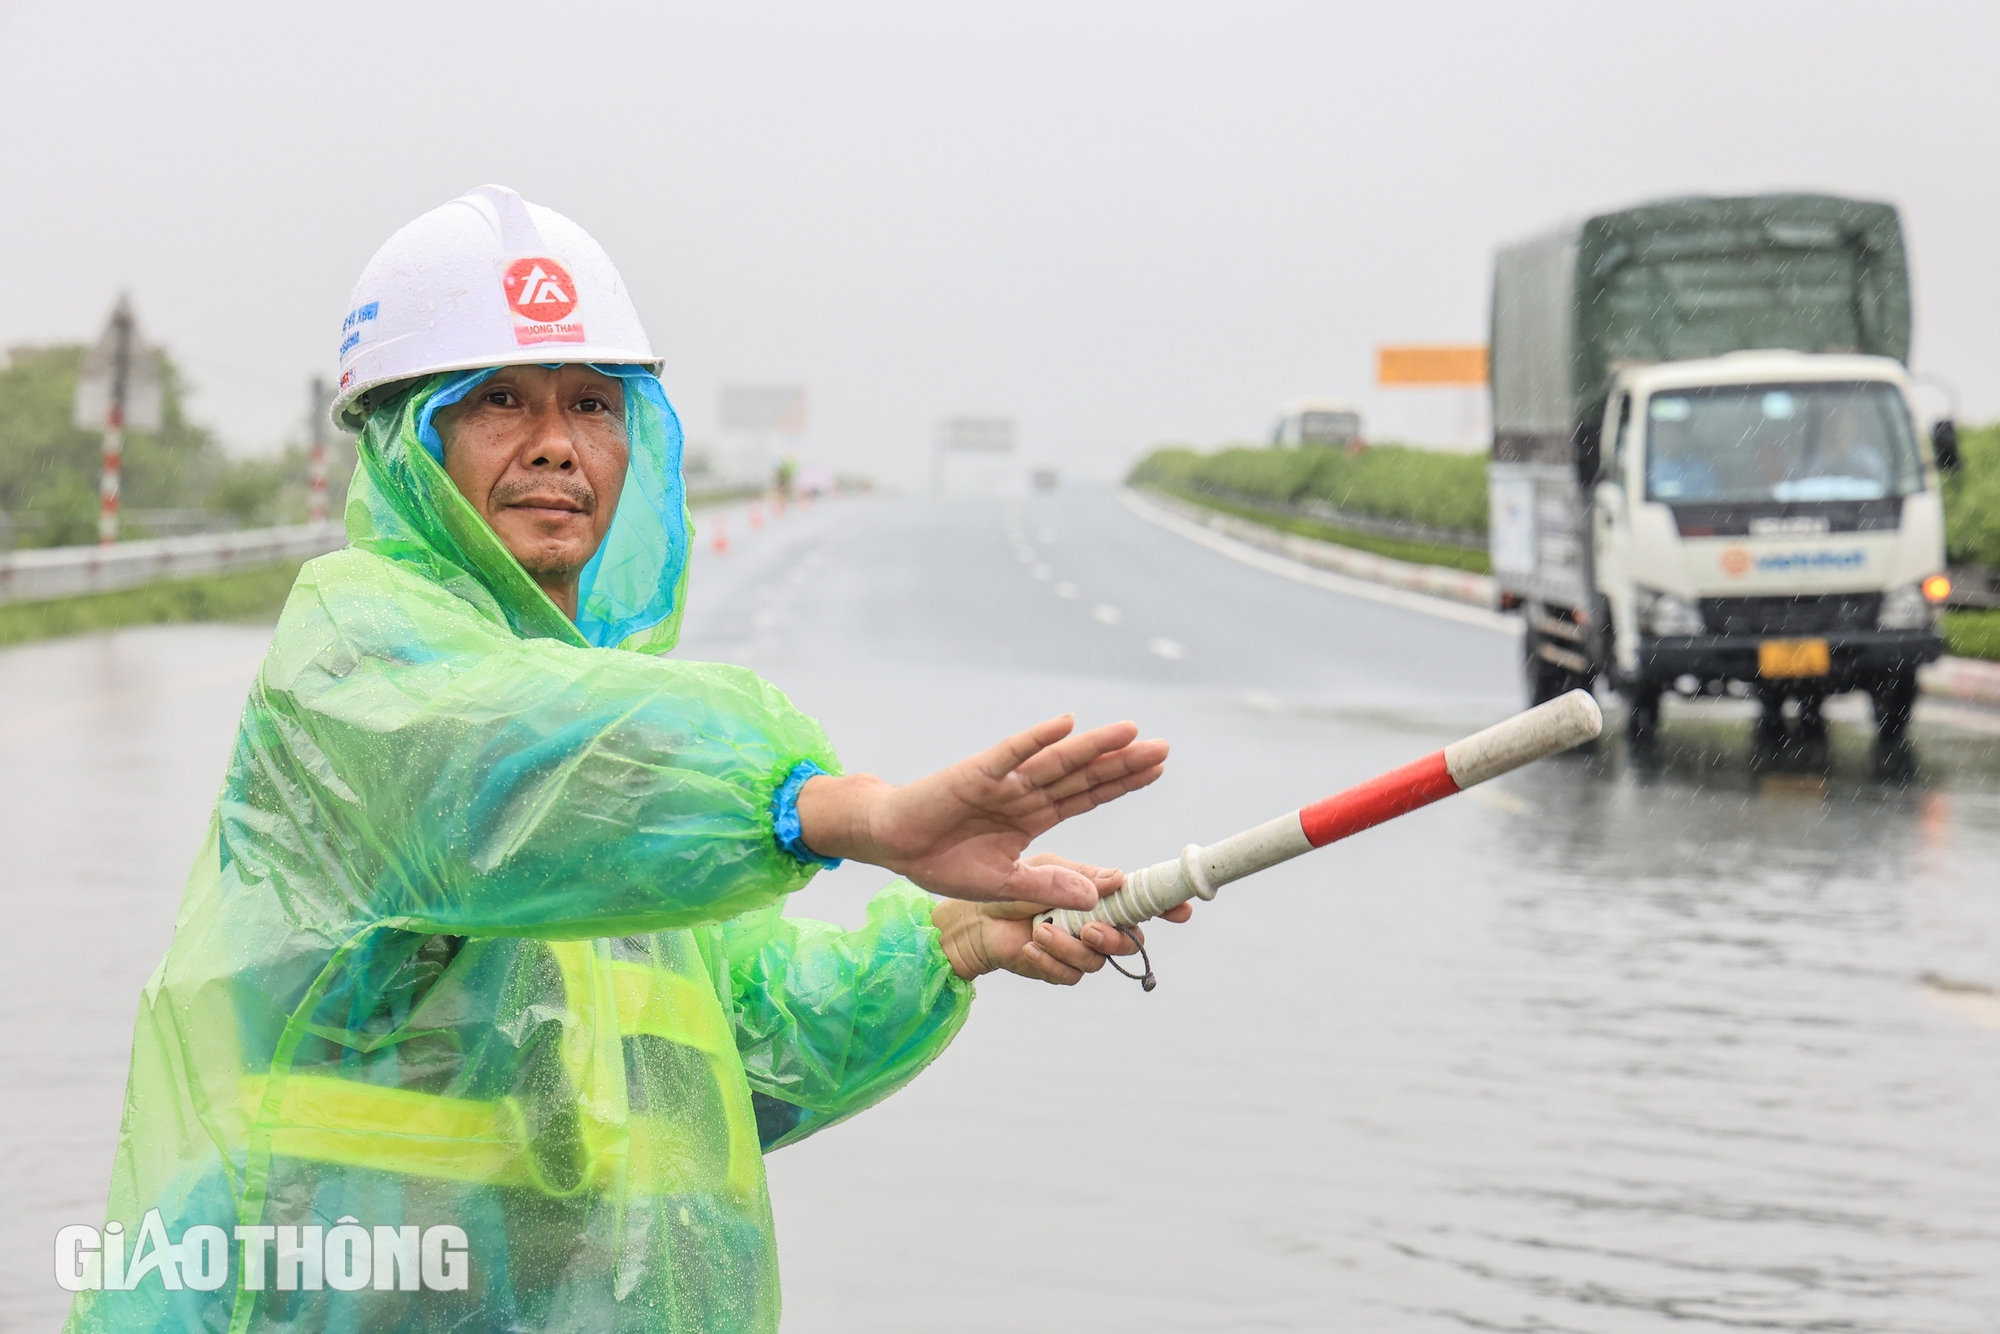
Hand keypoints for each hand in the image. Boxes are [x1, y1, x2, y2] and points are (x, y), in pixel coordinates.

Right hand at [795, 715, 1166, 909]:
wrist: (893, 844)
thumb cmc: (943, 861)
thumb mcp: (1003, 884)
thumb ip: (1047, 885)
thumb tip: (1095, 897)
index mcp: (1032, 817)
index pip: (1087, 796)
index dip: (1121, 783)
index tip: (1157, 771)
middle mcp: (1024, 793)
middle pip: (1082, 775)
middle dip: (1123, 762)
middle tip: (1164, 748)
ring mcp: (1003, 781)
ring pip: (1057, 761)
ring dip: (1093, 747)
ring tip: (1131, 731)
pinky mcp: (976, 773)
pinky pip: (1011, 754)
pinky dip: (1037, 739)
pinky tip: (1067, 724)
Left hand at [930, 854, 1193, 983]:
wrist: (973, 919)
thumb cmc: (1011, 888)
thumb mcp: (1048, 871)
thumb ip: (1083, 879)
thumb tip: (1119, 880)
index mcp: (1099, 897)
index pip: (1141, 904)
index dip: (1166, 908)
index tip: (1182, 910)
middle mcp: (1095, 925)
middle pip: (1128, 941)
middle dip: (1113, 937)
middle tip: (1090, 928)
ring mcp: (1078, 951)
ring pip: (1097, 961)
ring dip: (1070, 947)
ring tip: (1040, 930)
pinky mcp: (1058, 970)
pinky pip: (1070, 975)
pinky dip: (1049, 961)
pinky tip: (1029, 946)